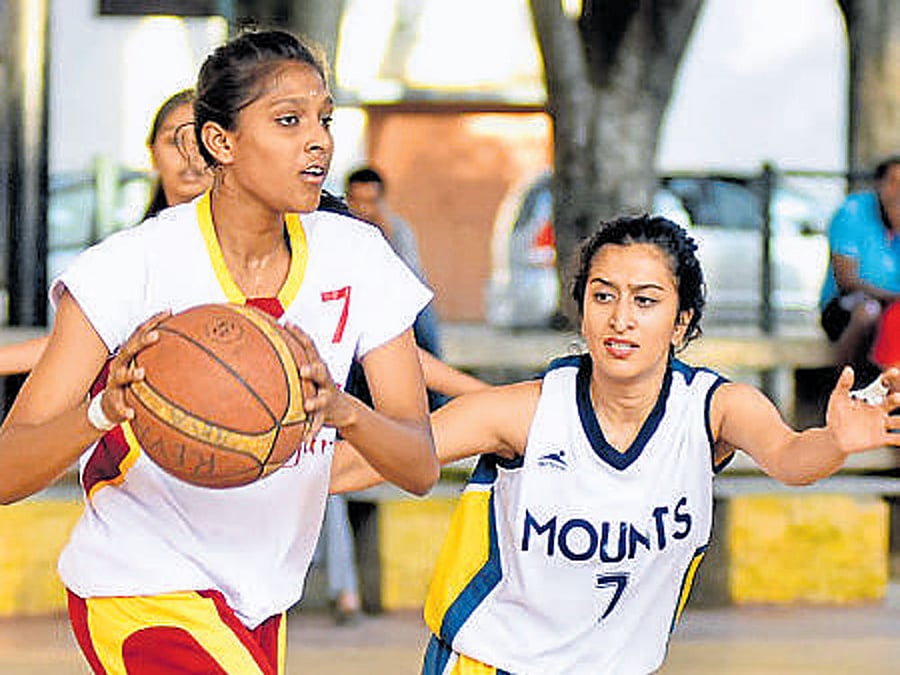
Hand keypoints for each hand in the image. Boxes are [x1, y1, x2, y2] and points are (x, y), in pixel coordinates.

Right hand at [99, 310, 169, 425]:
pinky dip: (124, 409)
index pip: (139, 333)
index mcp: (129, 354)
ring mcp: (115, 383)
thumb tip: (195, 342)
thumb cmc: (133, 382)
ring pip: (120, 376)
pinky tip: (131, 414)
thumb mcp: (145, 366)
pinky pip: (118, 406)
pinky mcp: (113, 401)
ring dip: (130, 374)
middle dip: (142, 342)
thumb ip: (164, 355)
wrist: (111, 406)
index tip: (169, 312)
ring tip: (141, 373)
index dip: (153, 322)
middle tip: (156, 336)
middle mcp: (120, 365)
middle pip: (129, 349)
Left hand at [282, 323, 355, 445]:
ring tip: (309, 404)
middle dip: (313, 370)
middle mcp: (324, 379)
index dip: (299, 334)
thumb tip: (252, 350)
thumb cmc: (315, 387)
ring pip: (323, 397)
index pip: (309, 346)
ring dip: (316, 400)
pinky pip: (318, 423)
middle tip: (303, 370)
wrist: (342, 409)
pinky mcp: (327, 413)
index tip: (287, 324)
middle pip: (321, 370)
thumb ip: (285, 362)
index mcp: (316, 365)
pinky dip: (311, 432)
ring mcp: (327, 395)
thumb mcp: (305, 373)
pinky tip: (305, 440)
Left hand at [826, 366, 899, 453]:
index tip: (894, 372)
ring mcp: (881, 425)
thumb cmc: (837, 416)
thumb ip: (843, 384)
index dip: (889, 378)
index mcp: (871, 399)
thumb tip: (848, 369)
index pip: (883, 386)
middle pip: (893, 402)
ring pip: (898, 421)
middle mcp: (880, 410)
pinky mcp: (880, 439)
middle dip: (897, 399)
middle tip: (897, 397)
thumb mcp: (837, 399)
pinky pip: (895, 439)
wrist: (834, 438)